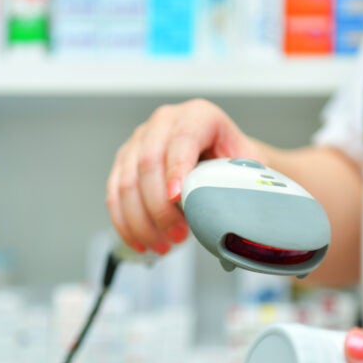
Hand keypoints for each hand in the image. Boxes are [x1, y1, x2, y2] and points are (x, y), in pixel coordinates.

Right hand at [106, 98, 260, 254]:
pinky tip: (141, 242)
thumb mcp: (248, 166)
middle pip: (148, 163)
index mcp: (197, 116)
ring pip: (127, 183)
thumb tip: (239, 206)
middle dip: (159, 207)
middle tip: (177, 236)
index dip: (176, 170)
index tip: (177, 198)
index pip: (181, 140)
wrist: (222, 159)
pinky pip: (115, 195)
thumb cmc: (234, 163)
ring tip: (163, 246)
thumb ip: (243, 180)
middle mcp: (163, 123)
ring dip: (142, 221)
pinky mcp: (124, 162)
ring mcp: (139, 141)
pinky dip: (126, 223)